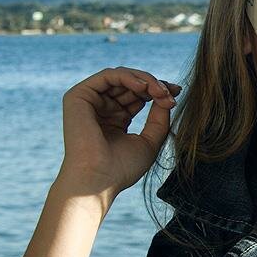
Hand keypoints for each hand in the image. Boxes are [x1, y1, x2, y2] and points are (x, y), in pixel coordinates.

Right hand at [56, 66, 181, 204]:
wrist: (98, 180)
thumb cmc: (122, 168)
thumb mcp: (150, 140)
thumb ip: (159, 117)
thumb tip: (167, 96)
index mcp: (116, 120)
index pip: (139, 96)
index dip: (159, 91)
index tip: (177, 92)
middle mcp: (102, 109)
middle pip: (132, 84)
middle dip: (155, 85)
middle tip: (171, 94)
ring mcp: (90, 102)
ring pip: (122, 76)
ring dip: (145, 80)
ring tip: (160, 91)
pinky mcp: (79, 96)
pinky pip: (108, 76)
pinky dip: (128, 77)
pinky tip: (144, 87)